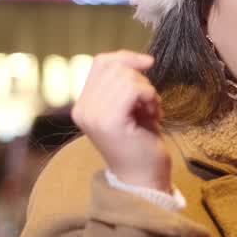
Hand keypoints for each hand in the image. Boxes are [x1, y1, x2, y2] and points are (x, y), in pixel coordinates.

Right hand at [70, 51, 171, 189]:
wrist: (144, 179)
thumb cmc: (141, 143)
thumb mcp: (130, 107)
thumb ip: (125, 83)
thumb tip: (143, 60)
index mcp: (83, 104)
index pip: (101, 62)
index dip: (127, 58)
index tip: (148, 65)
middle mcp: (82, 109)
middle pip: (115, 67)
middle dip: (141, 79)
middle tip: (150, 104)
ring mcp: (93, 115)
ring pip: (126, 77)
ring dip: (148, 91)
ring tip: (152, 112)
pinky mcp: (109, 122)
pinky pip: (133, 90)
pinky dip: (150, 97)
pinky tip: (154, 115)